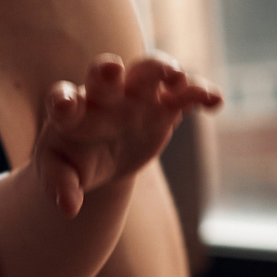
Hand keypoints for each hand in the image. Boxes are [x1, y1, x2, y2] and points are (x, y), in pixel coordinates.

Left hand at [31, 56, 220, 217]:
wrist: (102, 155)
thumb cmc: (74, 160)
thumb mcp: (61, 174)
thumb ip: (61, 186)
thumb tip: (69, 207)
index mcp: (72, 113)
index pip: (62, 100)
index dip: (62, 101)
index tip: (63, 106)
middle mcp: (103, 97)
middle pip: (105, 75)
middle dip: (108, 71)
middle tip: (112, 69)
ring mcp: (135, 97)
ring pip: (148, 71)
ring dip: (161, 69)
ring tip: (176, 79)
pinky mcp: (164, 106)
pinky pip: (184, 94)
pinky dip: (199, 93)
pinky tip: (215, 101)